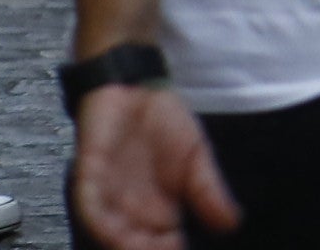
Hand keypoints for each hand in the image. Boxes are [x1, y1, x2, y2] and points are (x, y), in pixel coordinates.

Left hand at [71, 82, 240, 248]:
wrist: (138, 86)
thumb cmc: (164, 123)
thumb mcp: (197, 158)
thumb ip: (209, 192)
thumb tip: (231, 223)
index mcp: (158, 211)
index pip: (163, 243)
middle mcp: (131, 209)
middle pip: (134, 243)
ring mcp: (107, 195)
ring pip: (109, 231)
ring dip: (122, 242)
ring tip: (140, 248)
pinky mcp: (88, 176)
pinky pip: (89, 204)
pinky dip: (98, 218)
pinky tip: (110, 227)